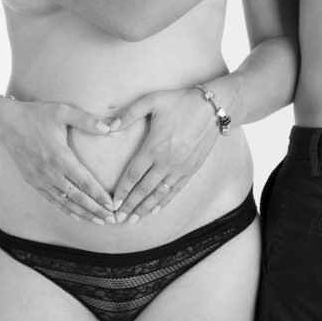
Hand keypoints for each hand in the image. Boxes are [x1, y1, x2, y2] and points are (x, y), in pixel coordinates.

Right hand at [0, 98, 116, 223]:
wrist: (6, 123)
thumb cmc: (36, 115)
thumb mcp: (62, 111)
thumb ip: (86, 120)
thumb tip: (109, 128)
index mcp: (60, 156)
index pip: (84, 181)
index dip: (99, 195)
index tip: (112, 205)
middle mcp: (50, 172)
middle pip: (77, 196)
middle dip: (96, 209)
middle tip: (112, 219)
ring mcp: (40, 179)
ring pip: (65, 202)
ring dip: (83, 213)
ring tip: (98, 222)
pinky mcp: (33, 182)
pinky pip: (52, 200)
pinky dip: (65, 209)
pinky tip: (77, 216)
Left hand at [109, 88, 221, 222]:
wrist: (212, 109)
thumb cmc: (180, 102)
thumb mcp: (152, 101)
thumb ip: (130, 113)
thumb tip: (109, 126)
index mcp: (154, 147)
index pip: (133, 175)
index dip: (122, 191)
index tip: (113, 203)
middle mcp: (166, 161)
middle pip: (144, 189)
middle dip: (130, 205)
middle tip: (118, 218)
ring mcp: (180, 168)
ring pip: (159, 194)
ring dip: (144, 208)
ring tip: (133, 219)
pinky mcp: (191, 170)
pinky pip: (174, 191)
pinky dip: (163, 203)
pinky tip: (154, 210)